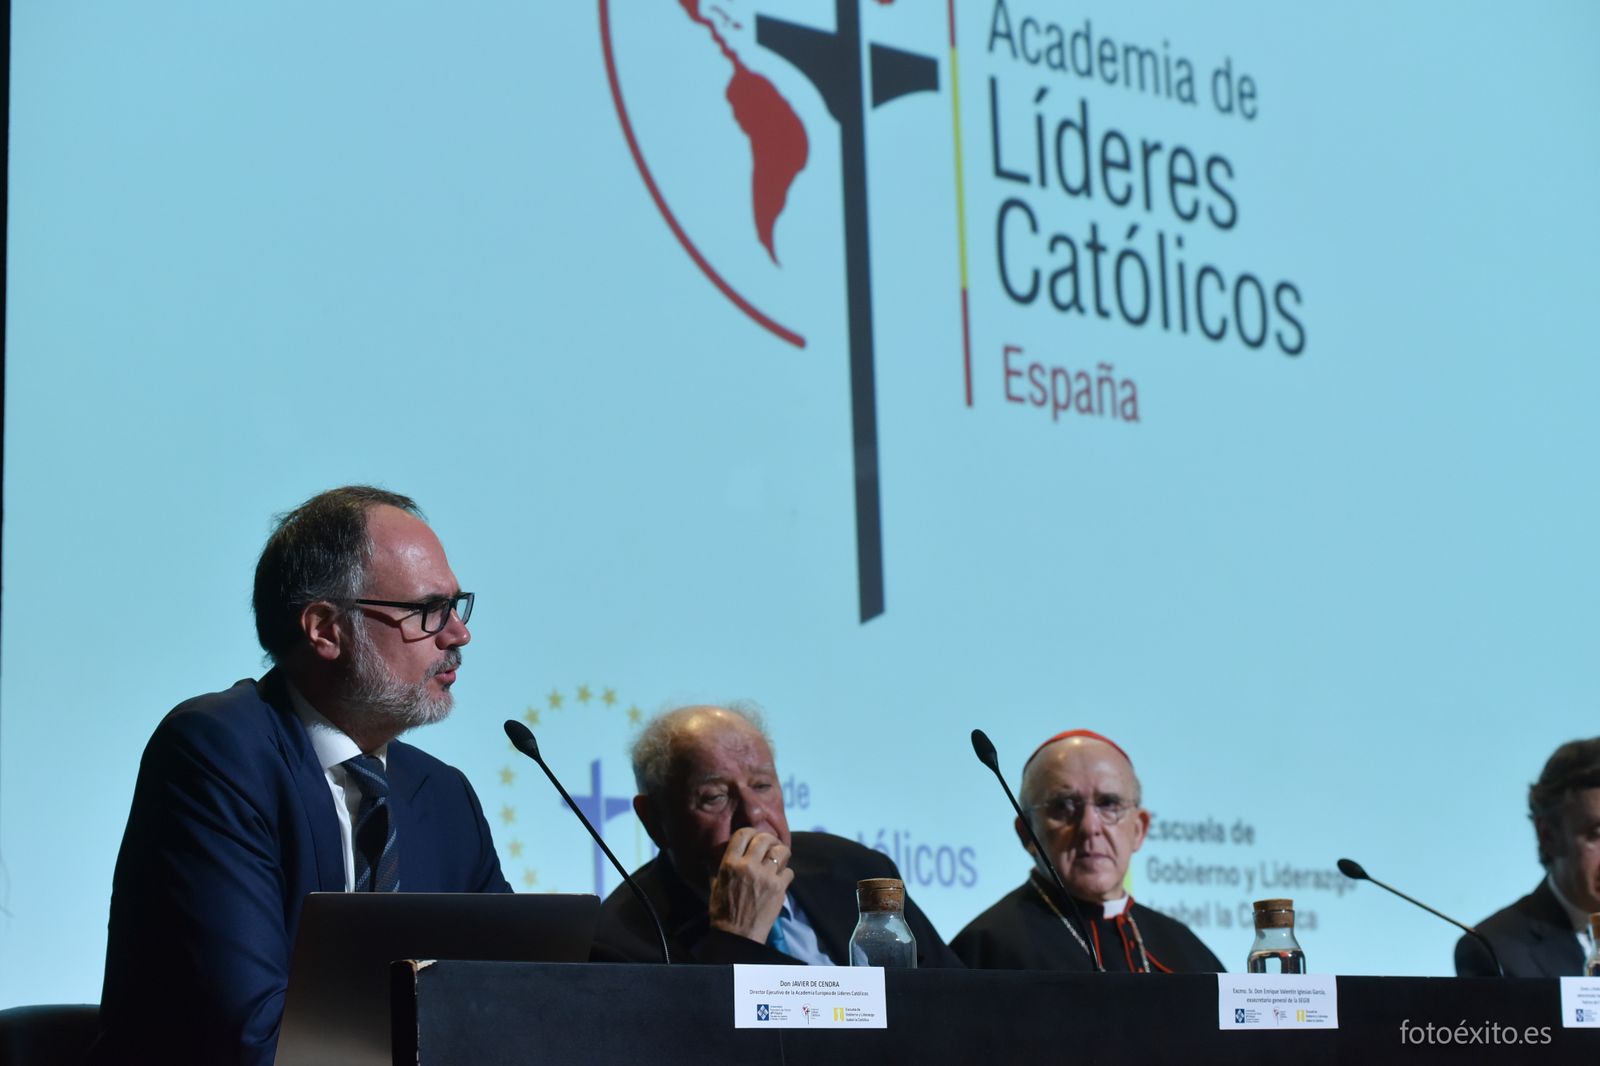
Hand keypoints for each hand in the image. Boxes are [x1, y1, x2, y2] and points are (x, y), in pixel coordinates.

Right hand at [707, 828, 793, 942]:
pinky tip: (780, 878)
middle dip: (769, 840)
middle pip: (764, 838)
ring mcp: (766, 877)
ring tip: (779, 858)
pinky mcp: (779, 889)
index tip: (754, 838)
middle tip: (769, 845)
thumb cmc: (722, 911)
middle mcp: (749, 866)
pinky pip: (789, 871)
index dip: (751, 832)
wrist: (737, 935)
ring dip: (781, 852)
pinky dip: (786, 873)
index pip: (743, 834)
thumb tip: (714, 854)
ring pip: (781, 851)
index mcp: (730, 863)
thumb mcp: (715, 884)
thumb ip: (717, 866)